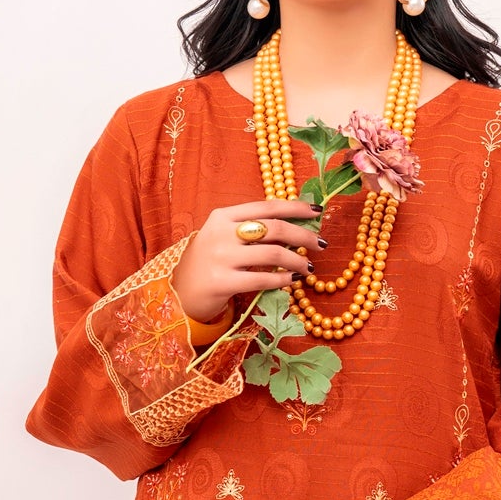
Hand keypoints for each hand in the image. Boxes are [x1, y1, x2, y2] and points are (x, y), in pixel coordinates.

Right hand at [172, 200, 321, 323]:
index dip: (295, 207)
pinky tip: (292, 281)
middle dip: (303, 235)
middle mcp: (220, 233)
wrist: (179, 293)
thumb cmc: (209, 263)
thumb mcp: (223, 237)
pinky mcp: (222, 282)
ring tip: (308, 267)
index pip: (266, 206)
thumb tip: (295, 227)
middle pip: (274, 228)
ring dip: (297, 261)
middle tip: (321, 244)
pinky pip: (263, 279)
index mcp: (222, 216)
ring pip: (273, 254)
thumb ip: (251, 228)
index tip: (317, 210)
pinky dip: (283, 280)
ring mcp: (220, 257)